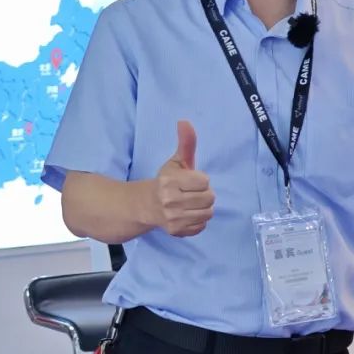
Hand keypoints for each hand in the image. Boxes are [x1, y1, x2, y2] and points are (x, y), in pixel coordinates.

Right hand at [147, 121, 214, 236]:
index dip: (200, 180)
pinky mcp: (176, 231)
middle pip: (209, 198)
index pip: (204, 181)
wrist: (144, 205)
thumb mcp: (175, 161)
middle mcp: (170, 201)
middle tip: (191, 193)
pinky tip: (187, 215)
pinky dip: (198, 221)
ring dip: (203, 208)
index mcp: (170, 181)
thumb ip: (185, 143)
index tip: (190, 181)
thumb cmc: (165, 181)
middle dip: (203, 194)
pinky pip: (201, 226)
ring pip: (208, 213)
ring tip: (191, 204)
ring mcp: (173, 218)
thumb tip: (185, 121)